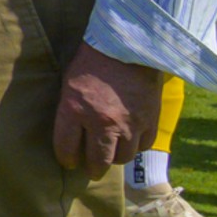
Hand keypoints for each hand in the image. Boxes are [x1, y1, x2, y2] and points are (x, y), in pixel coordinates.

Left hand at [50, 49, 160, 176]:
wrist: (129, 46)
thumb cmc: (93, 62)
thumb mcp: (70, 85)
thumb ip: (70, 111)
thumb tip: (70, 135)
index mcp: (75, 111)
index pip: (66, 148)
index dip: (66, 158)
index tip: (68, 162)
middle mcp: (102, 122)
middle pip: (97, 160)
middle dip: (92, 169)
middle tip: (91, 169)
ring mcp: (129, 124)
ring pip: (122, 158)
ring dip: (115, 158)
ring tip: (111, 154)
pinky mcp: (150, 120)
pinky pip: (143, 146)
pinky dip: (136, 146)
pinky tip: (130, 141)